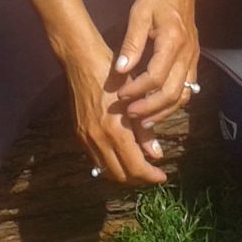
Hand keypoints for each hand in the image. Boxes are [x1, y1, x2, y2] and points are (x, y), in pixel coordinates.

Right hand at [60, 36, 165, 185]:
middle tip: (152, 174)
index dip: (150, 176)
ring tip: (139, 167)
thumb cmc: (114, 76)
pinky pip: (95, 159)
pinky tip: (121, 156)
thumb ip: (145, 131)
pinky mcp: (79, 134)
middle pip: (120, 176)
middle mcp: (98, 140)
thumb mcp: (135, 101)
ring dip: (123, 174)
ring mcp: (86, 139)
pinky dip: (110, 164)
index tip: (162, 176)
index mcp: (115, 131)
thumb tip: (156, 154)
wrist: (82, 62)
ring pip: (106, 171)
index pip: (135, 167)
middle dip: (138, 179)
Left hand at [114, 0, 200, 126]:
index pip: (156, 76)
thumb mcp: (139, 14)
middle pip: (172, 92)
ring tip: (143, 120)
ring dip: (163, 111)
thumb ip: (131, 44)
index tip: (120, 96)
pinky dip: (173, 102)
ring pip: (183, 95)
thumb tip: (121, 70)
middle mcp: (187, 54)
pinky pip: (188, 89)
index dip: (137, 90)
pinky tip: (157, 108)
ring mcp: (194, 59)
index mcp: (172, 41)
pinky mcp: (194, 60)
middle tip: (130, 115)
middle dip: (150, 108)